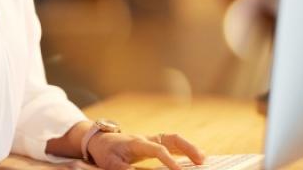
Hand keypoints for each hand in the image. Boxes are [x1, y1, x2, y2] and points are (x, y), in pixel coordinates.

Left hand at [87, 132, 204, 169]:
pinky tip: (195, 158)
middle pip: (172, 138)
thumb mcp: (110, 163)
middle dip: (188, 148)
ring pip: (174, 140)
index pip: (158, 149)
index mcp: (137, 142)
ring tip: (204, 159)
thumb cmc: (105, 152)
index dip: (170, 160)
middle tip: (202, 161)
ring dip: (189, 148)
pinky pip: (172, 144)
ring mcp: (152, 140)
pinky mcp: (154, 143)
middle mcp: (147, 139)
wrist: (99, 140)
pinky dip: (184, 150)